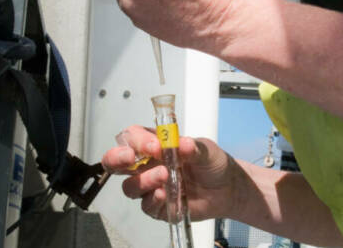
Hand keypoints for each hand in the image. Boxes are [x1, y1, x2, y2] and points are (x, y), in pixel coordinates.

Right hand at [103, 125, 237, 221]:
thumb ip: (193, 147)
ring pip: (129, 186)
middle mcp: (146, 165)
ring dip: (143, 180)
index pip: (132, 138)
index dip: (138, 141)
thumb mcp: (206, 149)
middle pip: (116, 162)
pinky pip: (146, 205)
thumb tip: (182, 144)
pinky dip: (153, 199)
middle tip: (129, 158)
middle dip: (116, 158)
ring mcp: (150, 186)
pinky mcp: (157, 205)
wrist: (227, 188)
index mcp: (154, 145)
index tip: (154, 146)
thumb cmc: (212, 163)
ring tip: (164, 175)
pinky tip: (165, 194)